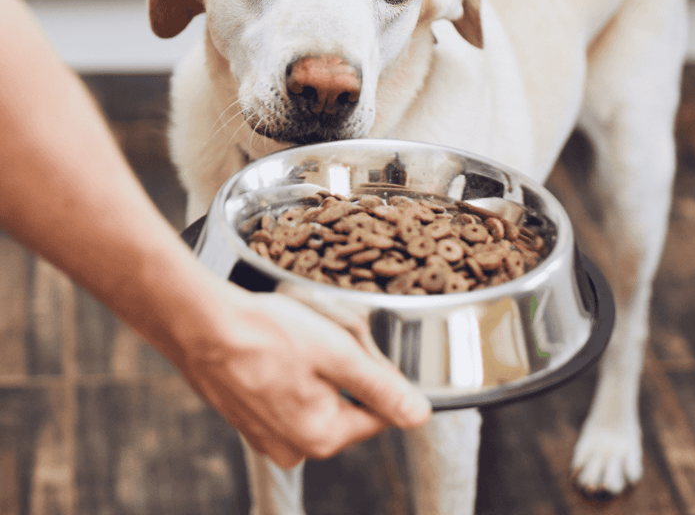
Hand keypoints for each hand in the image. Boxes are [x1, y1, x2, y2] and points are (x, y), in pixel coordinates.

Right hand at [172, 283, 430, 467]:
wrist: (200, 324)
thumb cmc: (265, 334)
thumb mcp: (338, 353)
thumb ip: (381, 387)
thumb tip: (419, 415)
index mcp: (321, 437)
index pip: (378, 414)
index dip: (377, 375)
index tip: (359, 346)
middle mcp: (293, 446)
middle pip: (345, 405)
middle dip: (343, 370)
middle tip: (322, 336)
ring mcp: (265, 434)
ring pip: (315, 397)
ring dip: (315, 369)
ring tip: (295, 338)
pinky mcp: (246, 416)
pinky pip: (285, 394)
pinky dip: (287, 371)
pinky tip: (275, 347)